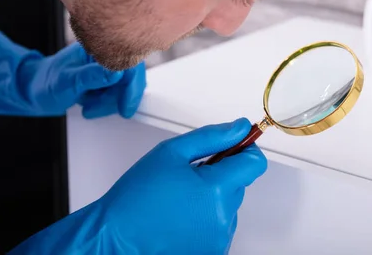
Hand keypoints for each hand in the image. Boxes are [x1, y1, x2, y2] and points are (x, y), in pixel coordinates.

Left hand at [0, 20, 145, 117]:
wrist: (33, 91)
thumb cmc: (44, 82)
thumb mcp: (66, 81)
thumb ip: (91, 76)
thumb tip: (116, 72)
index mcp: (95, 46)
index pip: (127, 62)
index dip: (131, 84)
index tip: (126, 104)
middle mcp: (103, 54)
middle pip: (129, 76)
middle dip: (117, 97)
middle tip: (102, 108)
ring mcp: (104, 67)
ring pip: (124, 86)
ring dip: (109, 102)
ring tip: (89, 106)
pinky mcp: (105, 78)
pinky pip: (117, 92)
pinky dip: (107, 103)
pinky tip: (90, 104)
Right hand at [8, 119, 267, 254]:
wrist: (116, 237)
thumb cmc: (136, 199)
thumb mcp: (170, 153)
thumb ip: (211, 137)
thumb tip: (239, 128)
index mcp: (215, 189)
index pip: (255, 162)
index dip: (244, 149)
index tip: (233, 145)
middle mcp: (223, 217)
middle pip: (239, 182)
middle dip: (221, 173)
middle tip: (189, 173)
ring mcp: (219, 237)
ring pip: (229, 204)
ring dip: (213, 196)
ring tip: (181, 197)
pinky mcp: (212, 250)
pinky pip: (220, 224)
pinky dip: (207, 216)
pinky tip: (182, 214)